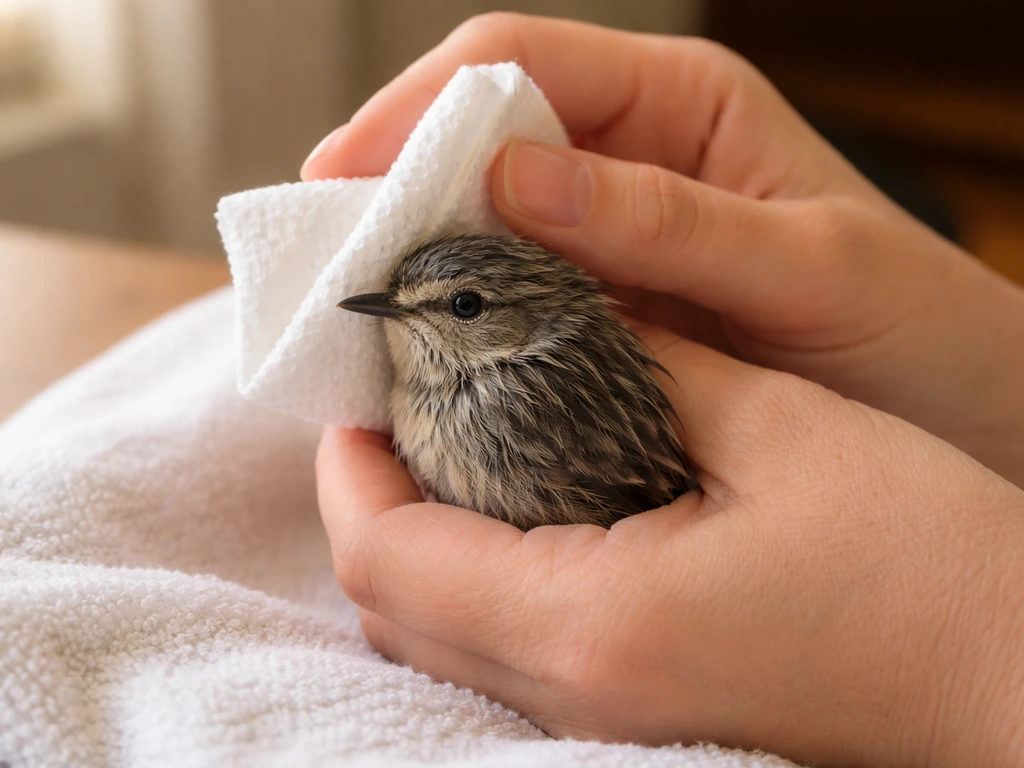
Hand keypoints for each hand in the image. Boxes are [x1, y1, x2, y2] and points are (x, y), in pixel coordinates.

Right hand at [302, 13, 1023, 486]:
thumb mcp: (810, 265)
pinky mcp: (600, 314)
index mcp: (679, 106)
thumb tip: (515, 180)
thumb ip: (670, 220)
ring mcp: (606, 241)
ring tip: (354, 311)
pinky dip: (458, 320)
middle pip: (475, 140)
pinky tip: (423, 357)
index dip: (414, 108)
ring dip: (414, 259)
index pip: (514, 64)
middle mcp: (628, 162)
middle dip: (393, 186)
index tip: (342, 173)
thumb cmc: (912, 331)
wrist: (957, 421)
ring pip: (478, 225)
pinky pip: (507, 298)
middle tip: (328, 256)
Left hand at [316, 323, 1023, 767]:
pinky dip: (470, 586)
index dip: (350, 470)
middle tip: (397, 411)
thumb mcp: (782, 429)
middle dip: (370, 504)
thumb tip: (564, 315)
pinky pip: (499, 660)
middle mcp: (579, 690)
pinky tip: (513, 515)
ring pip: (436, 643)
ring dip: (415, 545)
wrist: (1009, 681)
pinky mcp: (635, 720)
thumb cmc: (928, 561)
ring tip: (443, 452)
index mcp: (597, 621)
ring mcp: (603, 721)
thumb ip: (648, 366)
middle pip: (392, 610)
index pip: (390, 557)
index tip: (363, 394)